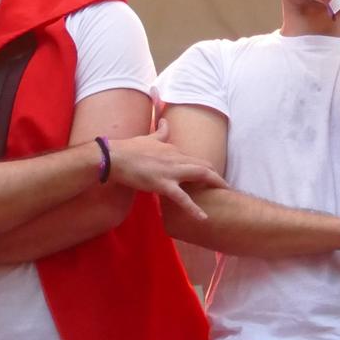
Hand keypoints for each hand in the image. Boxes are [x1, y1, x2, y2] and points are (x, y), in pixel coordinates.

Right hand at [105, 119, 228, 222]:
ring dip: (215, 183)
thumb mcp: (149, 138)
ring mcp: (171, 171)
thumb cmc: (129, 148)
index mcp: (174, 149)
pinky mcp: (163, 184)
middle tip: (225, 186)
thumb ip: (161, 131)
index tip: (212, 177)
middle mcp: (177, 158)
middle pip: (204, 166)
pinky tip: (203, 218)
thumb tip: (165, 121)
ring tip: (224, 194)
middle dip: (216, 176)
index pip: (195, 159)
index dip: (205, 168)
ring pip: (201, 175)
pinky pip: (182, 198)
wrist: (114, 157)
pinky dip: (194, 208)